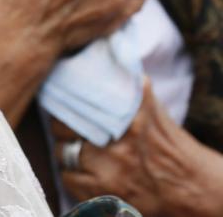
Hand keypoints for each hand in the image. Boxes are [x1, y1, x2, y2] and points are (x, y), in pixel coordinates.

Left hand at [54, 82, 222, 216]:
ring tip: (77, 150)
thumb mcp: (153, 112)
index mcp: (126, 117)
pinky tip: (85, 171)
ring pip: (62, 153)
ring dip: (66, 151)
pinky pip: (68, 178)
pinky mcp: (101, 192)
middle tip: (70, 129)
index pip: (75, 102)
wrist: (191, 188)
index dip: (66, 104)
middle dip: (64, 128)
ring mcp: (106, 168)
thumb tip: (116, 61)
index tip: (63, 103)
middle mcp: (114, 141)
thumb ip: (131, 90)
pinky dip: (72, 174)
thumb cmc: (172, 148)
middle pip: (62, 127)